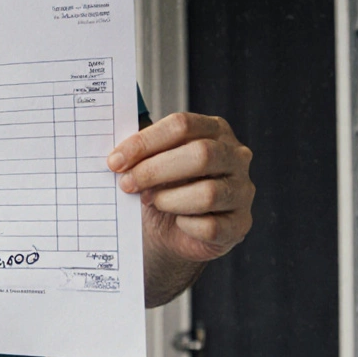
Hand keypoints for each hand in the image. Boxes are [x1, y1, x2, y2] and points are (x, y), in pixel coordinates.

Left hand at [108, 112, 253, 262]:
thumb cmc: (160, 187)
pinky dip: (185, 226)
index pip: (181, 125)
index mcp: (213, 130)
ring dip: (168, 200)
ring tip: (151, 202)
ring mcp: (242, 190)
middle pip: (201, 154)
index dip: (144, 142)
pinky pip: (211, 226)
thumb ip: (138, 152)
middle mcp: (235, 156)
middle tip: (126, 184)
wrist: (170, 231)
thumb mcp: (149, 163)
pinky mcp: (240, 224)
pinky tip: (176, 222)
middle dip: (154, 170)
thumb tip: (116, 154)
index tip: (115, 161)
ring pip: (208, 193)